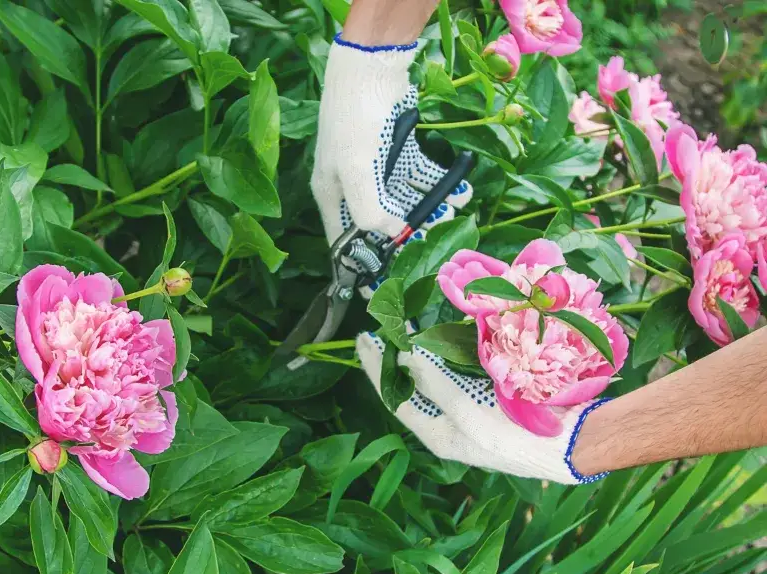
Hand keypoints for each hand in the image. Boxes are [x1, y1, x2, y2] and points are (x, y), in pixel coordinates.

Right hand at [311, 38, 472, 265]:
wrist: (371, 66)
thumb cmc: (354, 120)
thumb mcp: (356, 170)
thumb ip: (369, 210)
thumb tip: (390, 236)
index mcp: (332, 195)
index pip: (345, 242)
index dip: (361, 266)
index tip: (380, 290)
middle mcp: (351, 185)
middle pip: (378, 224)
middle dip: (406, 237)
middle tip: (432, 249)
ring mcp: (375, 167)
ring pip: (403, 201)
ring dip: (428, 211)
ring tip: (452, 216)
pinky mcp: (397, 150)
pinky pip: (419, 176)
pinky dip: (439, 184)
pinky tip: (459, 191)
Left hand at [356, 333, 607, 483]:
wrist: (572, 443)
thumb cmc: (516, 437)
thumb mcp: (469, 412)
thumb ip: (435, 384)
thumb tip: (405, 357)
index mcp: (437, 434)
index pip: (394, 397)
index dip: (377, 368)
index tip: (365, 340)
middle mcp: (448, 423)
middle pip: (410, 387)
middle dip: (392, 360)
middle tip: (376, 331)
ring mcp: (468, 409)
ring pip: (434, 376)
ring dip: (419, 353)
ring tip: (402, 327)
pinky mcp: (490, 396)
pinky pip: (461, 370)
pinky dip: (449, 351)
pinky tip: (442, 333)